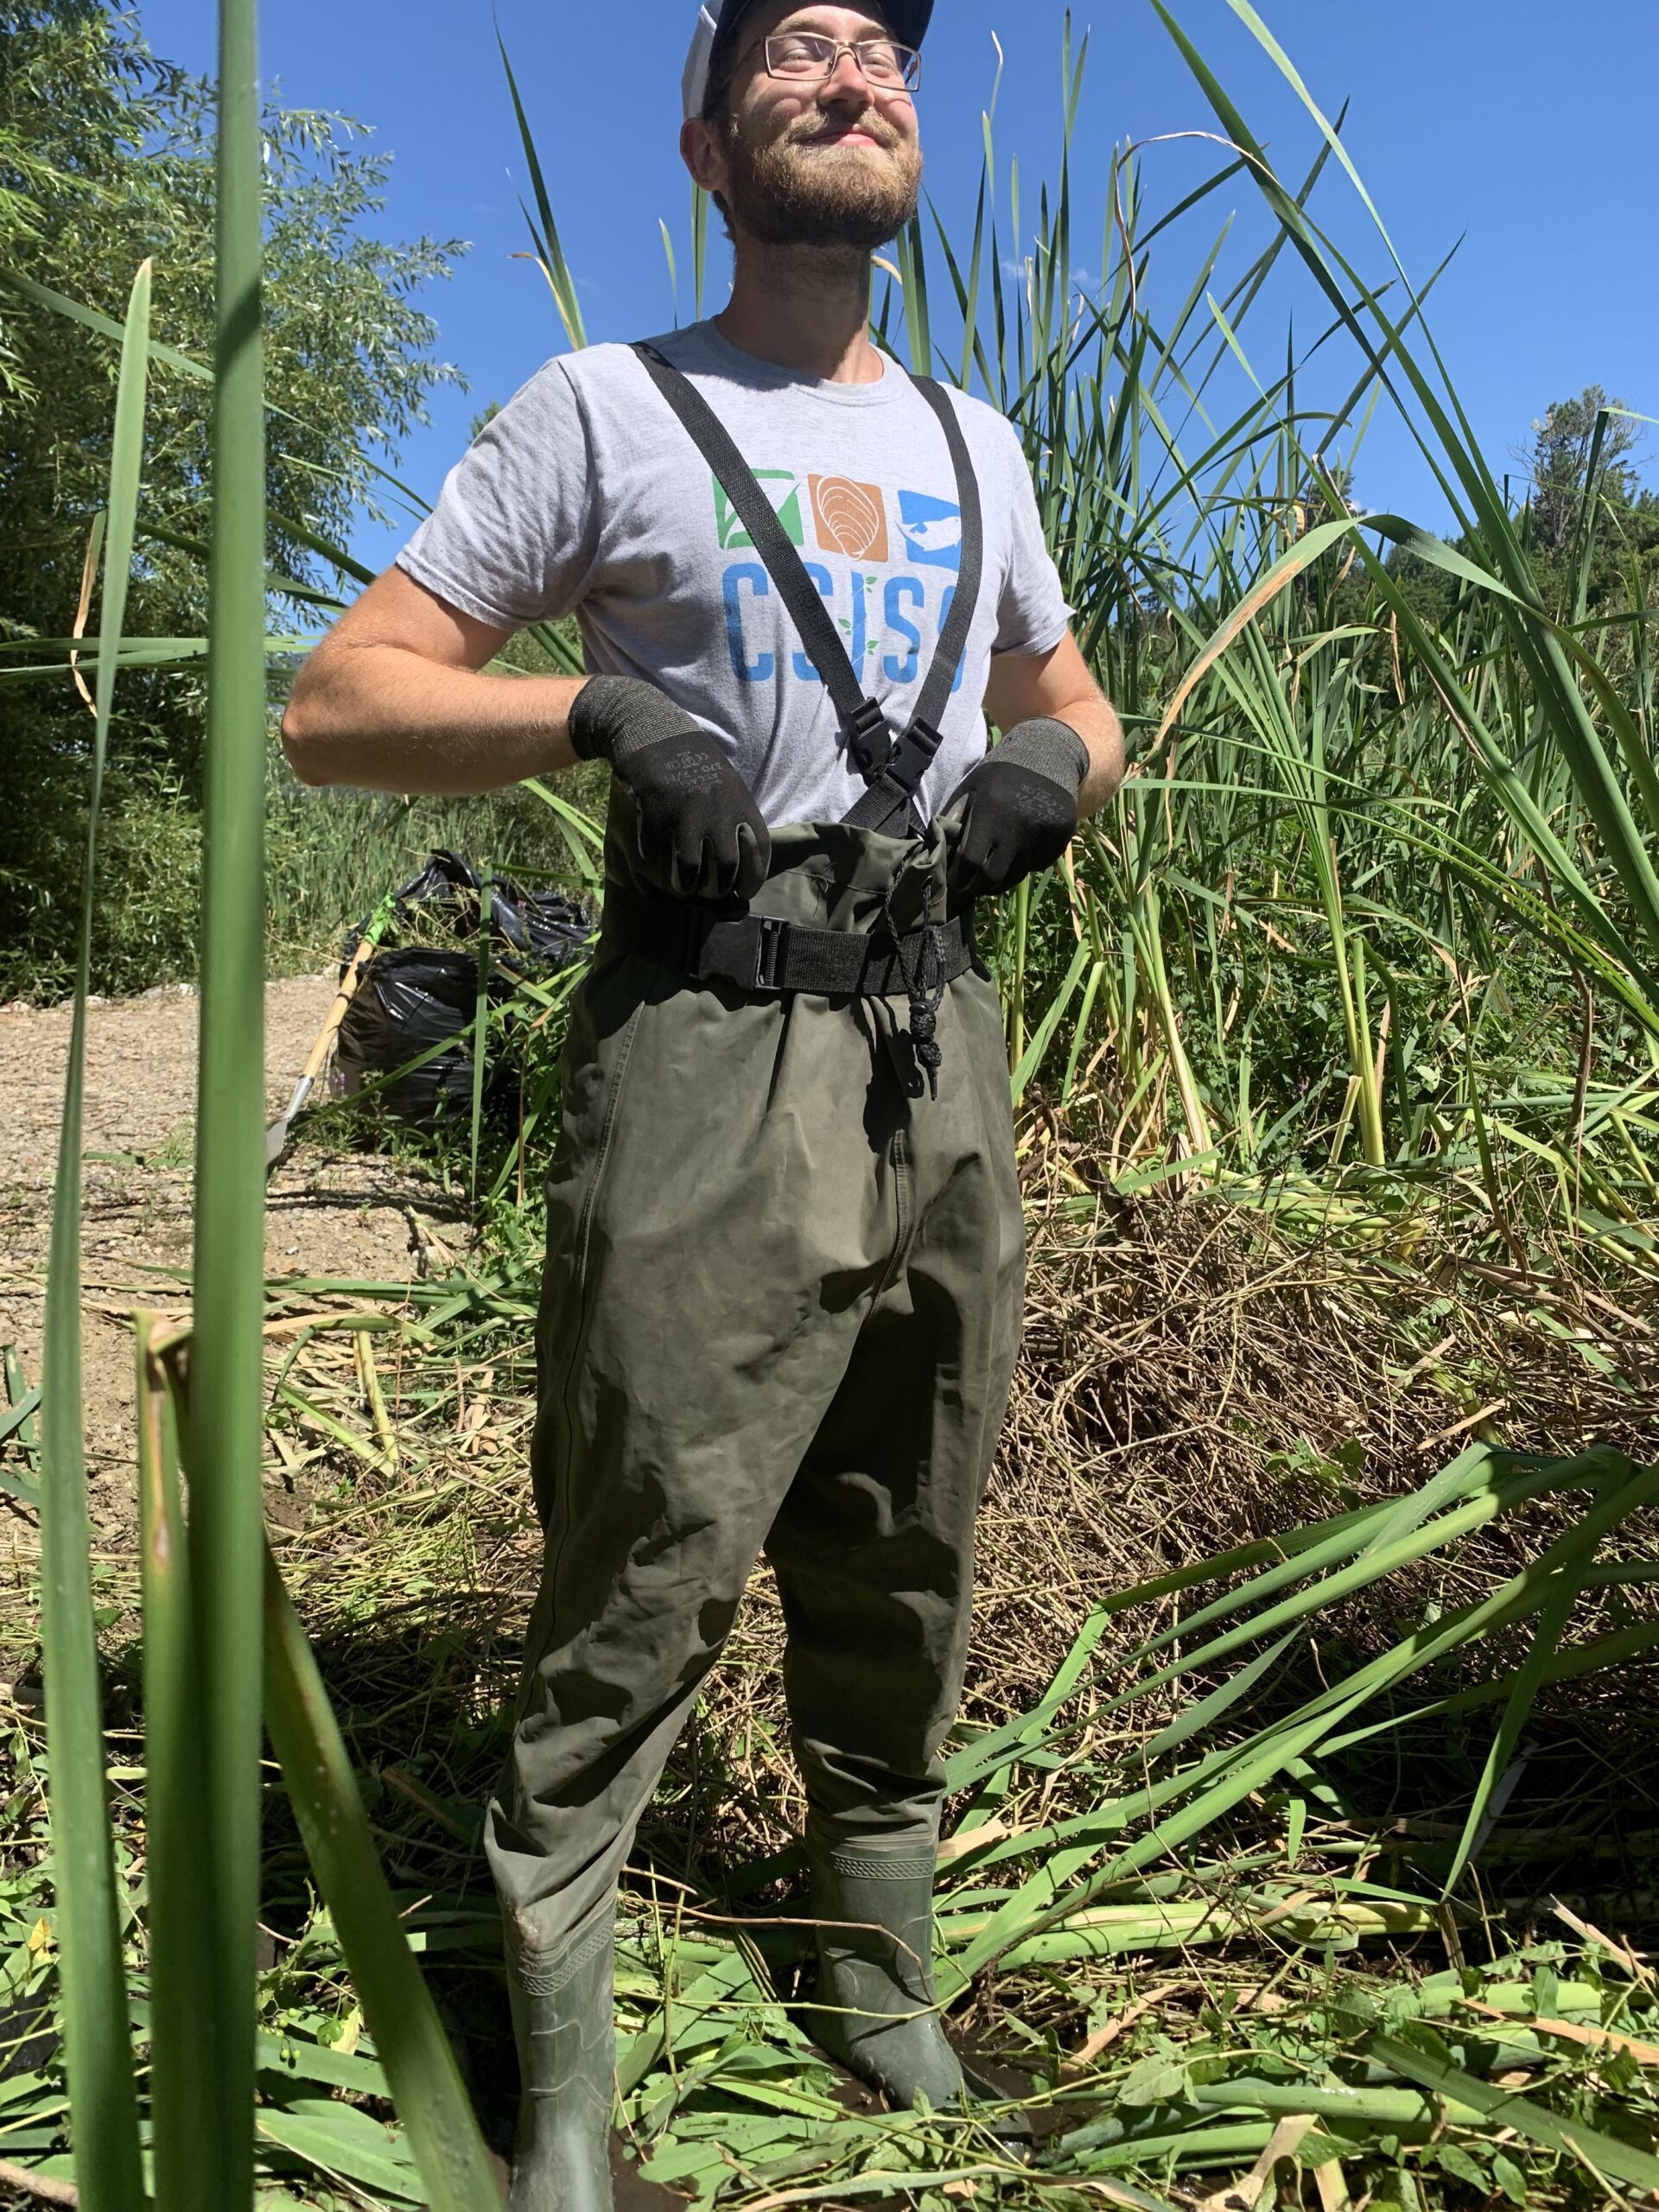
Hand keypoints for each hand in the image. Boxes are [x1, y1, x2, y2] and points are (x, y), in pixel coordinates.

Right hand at [570, 676, 769, 902]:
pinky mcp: (656, 810)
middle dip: (718, 888)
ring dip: (686, 884)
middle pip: (726, 867)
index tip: (744, 894)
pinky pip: (655, 849)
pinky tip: (652, 855)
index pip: (759, 851)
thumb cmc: (696, 762)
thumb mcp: (728, 785)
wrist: (656, 731)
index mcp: (740, 803)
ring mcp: (686, 811)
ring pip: (691, 867)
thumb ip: (737, 817)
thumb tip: (742, 861)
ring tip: (683, 888)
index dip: (753, 879)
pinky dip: (653, 857)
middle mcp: (717, 810)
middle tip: (709, 893)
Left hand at [939, 717, 1088, 899]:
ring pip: (1017, 875)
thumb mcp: (973, 787)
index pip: (970, 861)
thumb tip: (940, 849)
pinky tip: (1021, 849)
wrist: (1049, 755)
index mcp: (991, 812)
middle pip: (994, 877)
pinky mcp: (1061, 838)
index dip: (960, 878)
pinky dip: (1026, 864)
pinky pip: (1038, 864)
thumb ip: (956, 817)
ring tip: (994, 871)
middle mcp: (1018, 827)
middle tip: (972, 887)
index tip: (955, 884)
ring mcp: (1042, 835)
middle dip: (979, 887)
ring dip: (1002, 879)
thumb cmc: (1001, 773)